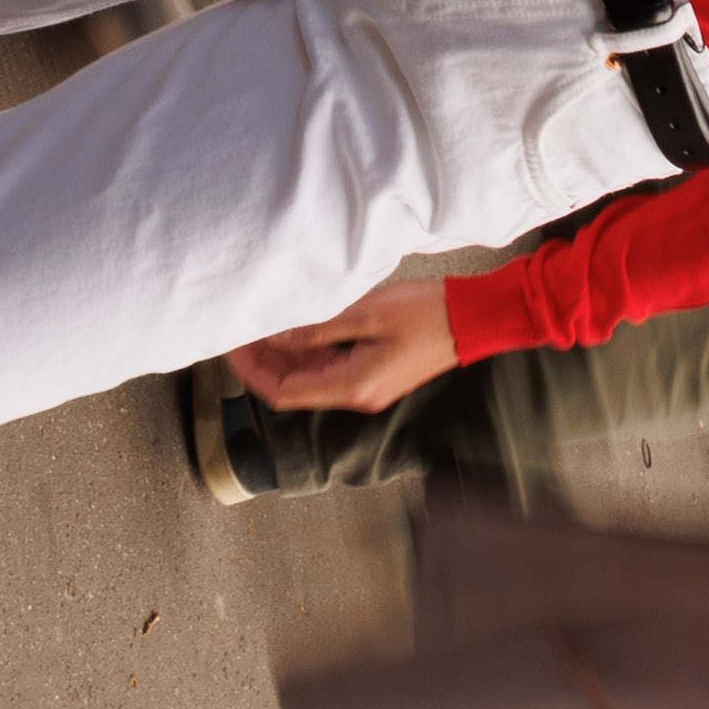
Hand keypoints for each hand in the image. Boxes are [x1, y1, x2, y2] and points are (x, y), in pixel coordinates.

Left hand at [230, 275, 459, 410]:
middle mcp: (357, 396)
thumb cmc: (428, 313)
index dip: (251, 371)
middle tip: (243, 330)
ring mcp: (368, 387)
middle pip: (294, 388)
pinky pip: (331, 369)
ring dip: (285, 357)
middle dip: (264, 362)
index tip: (232, 346)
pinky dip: (309, 353)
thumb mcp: (366, 313)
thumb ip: (316, 328)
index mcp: (353, 387)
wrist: (475, 318)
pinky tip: (300, 328)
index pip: (283, 392)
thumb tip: (274, 337)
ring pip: (311, 378)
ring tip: (265, 325)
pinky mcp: (377, 374)